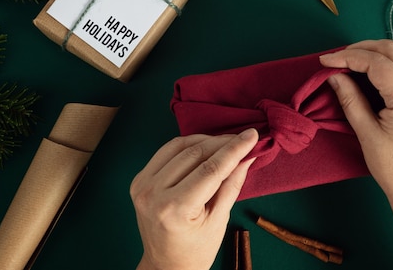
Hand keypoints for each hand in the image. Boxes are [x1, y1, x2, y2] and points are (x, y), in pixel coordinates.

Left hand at [130, 129, 258, 269]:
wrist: (165, 266)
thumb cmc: (196, 250)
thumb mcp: (219, 220)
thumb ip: (232, 184)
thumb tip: (247, 155)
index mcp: (175, 209)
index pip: (210, 169)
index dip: (234, 149)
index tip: (252, 135)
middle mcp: (154, 194)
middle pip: (195, 154)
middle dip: (223, 143)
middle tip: (244, 138)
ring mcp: (143, 185)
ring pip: (179, 147)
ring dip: (206, 140)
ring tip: (227, 142)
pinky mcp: (140, 179)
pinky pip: (166, 151)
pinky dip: (187, 145)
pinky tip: (205, 146)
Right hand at [319, 39, 392, 212]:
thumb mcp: (366, 133)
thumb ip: (350, 99)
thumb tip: (335, 76)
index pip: (376, 62)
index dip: (348, 57)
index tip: (325, 61)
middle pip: (392, 49)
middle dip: (362, 48)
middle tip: (337, 57)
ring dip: (378, 49)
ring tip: (354, 58)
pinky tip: (376, 65)